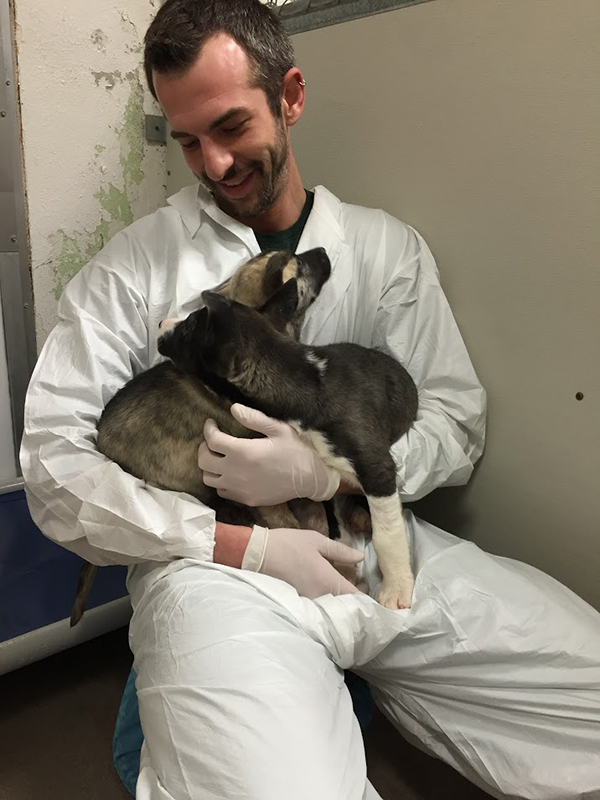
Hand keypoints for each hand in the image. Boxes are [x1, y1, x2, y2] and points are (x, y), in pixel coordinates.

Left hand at [198, 403, 339, 505]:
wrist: (309, 480)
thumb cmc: (296, 451)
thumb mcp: (278, 429)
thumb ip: (254, 418)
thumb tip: (234, 408)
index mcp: (242, 451)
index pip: (212, 440)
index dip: (208, 429)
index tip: (212, 423)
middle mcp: (235, 471)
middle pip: (204, 461)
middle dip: (204, 448)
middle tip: (213, 441)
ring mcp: (238, 488)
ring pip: (209, 478)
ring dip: (210, 466)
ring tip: (220, 458)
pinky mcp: (245, 499)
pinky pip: (222, 491)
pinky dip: (221, 481)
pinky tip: (231, 473)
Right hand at [242, 526, 363, 598]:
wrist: (258, 555)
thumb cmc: (289, 544)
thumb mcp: (317, 541)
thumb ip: (340, 551)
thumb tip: (360, 558)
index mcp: (329, 580)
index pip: (355, 597)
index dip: (365, 597)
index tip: (370, 592)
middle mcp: (321, 596)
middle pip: (345, 607)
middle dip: (354, 602)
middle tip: (358, 589)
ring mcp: (309, 602)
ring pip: (332, 608)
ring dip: (340, 604)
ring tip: (344, 591)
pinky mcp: (299, 603)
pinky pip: (318, 607)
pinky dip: (326, 604)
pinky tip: (326, 594)